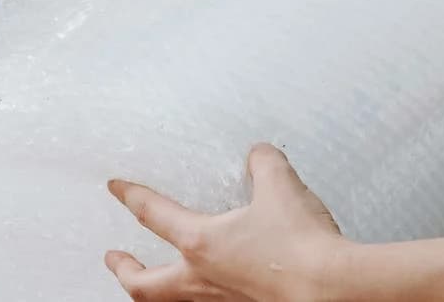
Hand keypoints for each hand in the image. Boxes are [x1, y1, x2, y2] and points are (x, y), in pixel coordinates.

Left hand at [107, 145, 344, 301]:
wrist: (329, 289)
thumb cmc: (300, 247)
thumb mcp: (281, 186)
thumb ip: (264, 163)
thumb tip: (259, 156)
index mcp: (201, 243)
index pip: (153, 214)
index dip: (131, 197)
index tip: (116, 189)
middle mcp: (203, 279)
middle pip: (144, 286)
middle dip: (124, 271)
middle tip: (114, 259)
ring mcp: (222, 301)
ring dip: (157, 291)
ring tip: (156, 282)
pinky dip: (198, 296)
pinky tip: (214, 286)